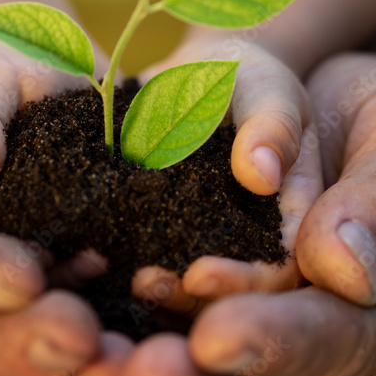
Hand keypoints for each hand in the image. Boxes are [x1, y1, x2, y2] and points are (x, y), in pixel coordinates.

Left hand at [111, 52, 375, 375]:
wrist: (336, 122)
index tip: (216, 333)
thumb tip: (343, 268)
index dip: (283, 341)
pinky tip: (88, 369)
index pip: (352, 342)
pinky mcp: (231, 345)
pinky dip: (135, 368)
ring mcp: (288, 366)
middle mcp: (355, 367)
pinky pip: (186, 369)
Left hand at [130, 37, 322, 312]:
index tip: (199, 274)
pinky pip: (140, 262)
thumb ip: (275, 126)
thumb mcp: (268, 89)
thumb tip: (263, 174)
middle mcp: (246, 248)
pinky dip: (115, 261)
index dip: (245, 283)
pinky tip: (84, 252)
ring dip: (148, 289)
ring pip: (180, 289)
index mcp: (291, 223)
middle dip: (186, 300)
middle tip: (144, 284)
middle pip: (228, 297)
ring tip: (107, 271)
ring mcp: (200, 248)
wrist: (194, 75)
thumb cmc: (247, 79)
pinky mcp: (155, 239)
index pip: (280, 273)